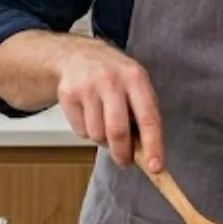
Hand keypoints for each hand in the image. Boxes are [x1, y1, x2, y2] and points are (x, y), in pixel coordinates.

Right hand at [55, 37, 164, 172]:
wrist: (77, 55)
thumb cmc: (114, 76)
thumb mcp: (135, 85)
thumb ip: (143, 114)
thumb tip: (147, 153)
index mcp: (135, 78)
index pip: (148, 118)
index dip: (153, 146)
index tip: (155, 168)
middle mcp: (111, 81)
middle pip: (117, 131)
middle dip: (122, 154)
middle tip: (125, 161)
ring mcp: (87, 87)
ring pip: (97, 134)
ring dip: (103, 140)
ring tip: (105, 124)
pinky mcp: (67, 95)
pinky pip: (80, 131)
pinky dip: (87, 132)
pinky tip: (89, 116)